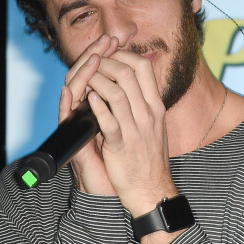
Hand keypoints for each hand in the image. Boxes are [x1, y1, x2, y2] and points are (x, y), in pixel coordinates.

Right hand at [59, 34, 118, 195]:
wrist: (129, 189)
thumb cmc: (131, 158)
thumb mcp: (134, 123)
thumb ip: (132, 99)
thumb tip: (144, 71)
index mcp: (100, 105)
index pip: (97, 71)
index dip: (105, 54)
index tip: (116, 39)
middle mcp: (85, 111)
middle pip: (82, 73)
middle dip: (94, 55)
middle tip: (105, 40)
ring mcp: (78, 124)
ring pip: (71, 90)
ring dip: (82, 73)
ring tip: (94, 59)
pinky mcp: (73, 140)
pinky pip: (65, 119)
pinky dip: (67, 104)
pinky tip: (70, 91)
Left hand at [84, 50, 177, 215]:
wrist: (151, 189)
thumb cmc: (150, 158)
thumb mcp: (155, 125)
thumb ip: (144, 103)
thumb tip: (129, 82)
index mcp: (156, 106)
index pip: (143, 66)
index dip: (122, 55)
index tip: (108, 56)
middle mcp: (148, 114)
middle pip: (127, 73)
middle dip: (105, 62)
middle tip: (92, 64)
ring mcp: (134, 129)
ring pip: (115, 92)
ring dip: (96, 80)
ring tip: (87, 79)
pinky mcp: (120, 145)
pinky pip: (107, 120)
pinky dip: (95, 105)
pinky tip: (87, 99)